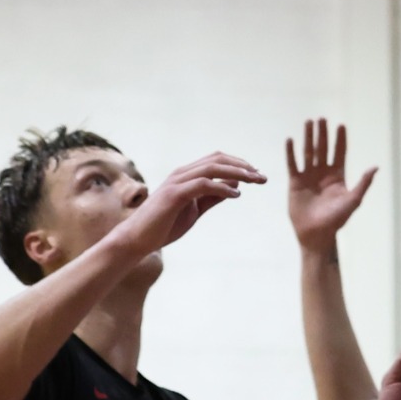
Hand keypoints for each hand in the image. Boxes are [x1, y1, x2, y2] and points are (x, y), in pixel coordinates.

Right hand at [111, 152, 265, 257]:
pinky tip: (236, 194)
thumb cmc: (164, 225)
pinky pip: (203, 184)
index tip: (258, 174)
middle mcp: (182, 173)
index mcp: (187, 175)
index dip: (239, 164)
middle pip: (218, 159)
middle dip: (243, 166)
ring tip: (255, 181)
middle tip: (263, 177)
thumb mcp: (196, 209)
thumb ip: (213, 196)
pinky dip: (221, 187)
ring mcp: (177, 182)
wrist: (137, 239)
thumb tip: (236, 186)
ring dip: (237, 173)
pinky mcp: (174, 195)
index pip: (217, 160)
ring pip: (212, 168)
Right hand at [288, 118, 377, 252]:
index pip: (339, 153)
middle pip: (323, 148)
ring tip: (308, 122)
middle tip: (322, 118)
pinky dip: (291, 152)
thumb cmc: (337, 220)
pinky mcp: (295, 183)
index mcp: (337, 176)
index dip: (340, 139)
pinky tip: (290, 140)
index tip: (341, 124)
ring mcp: (309, 176)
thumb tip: (376, 167)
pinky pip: (293, 164)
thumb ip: (363, 183)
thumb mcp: (353, 200)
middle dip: (323, 133)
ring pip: (308, 152)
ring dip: (308, 137)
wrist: (317, 234)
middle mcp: (323, 173)